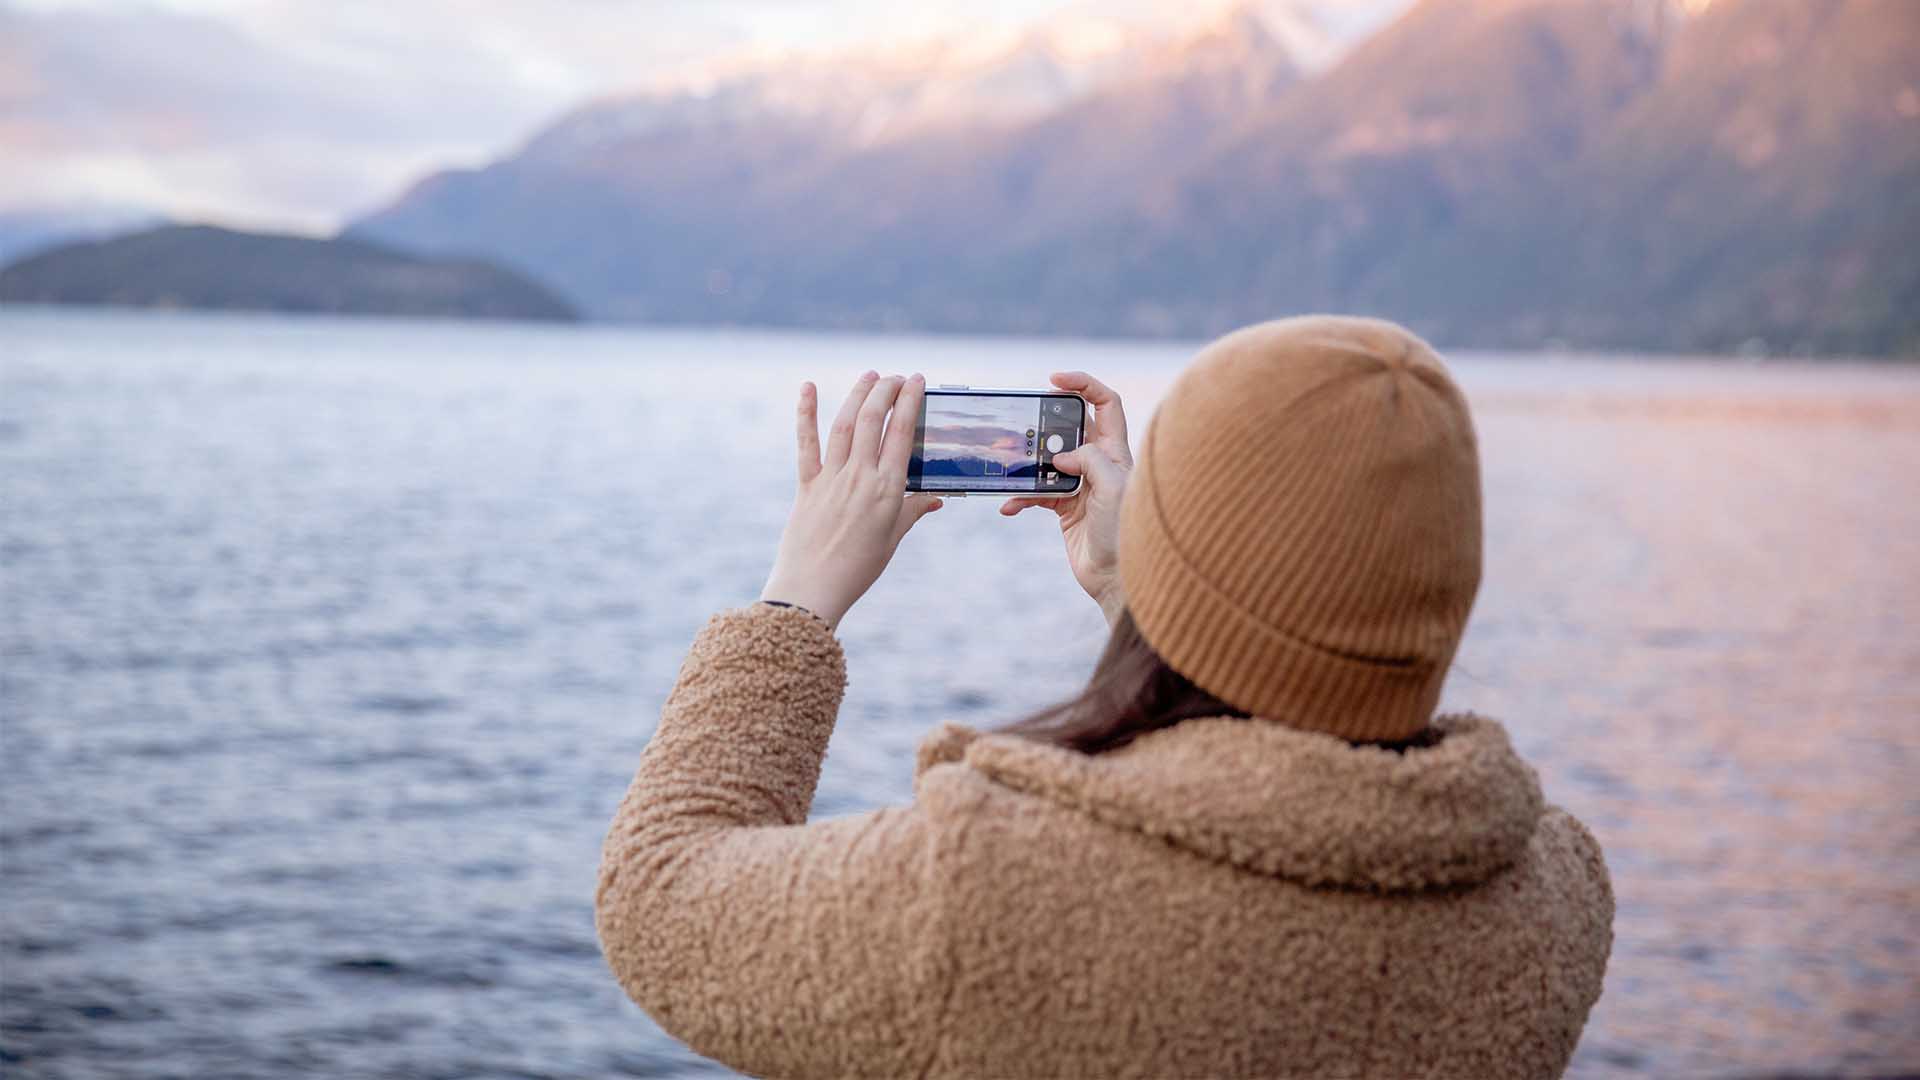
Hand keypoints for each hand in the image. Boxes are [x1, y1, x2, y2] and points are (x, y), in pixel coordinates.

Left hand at [760, 372, 942, 627]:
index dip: (910, 401)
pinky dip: (806, 413)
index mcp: (887, 491)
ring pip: (845, 424)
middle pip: (873, 420)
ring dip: (858, 395)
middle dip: (886, 390)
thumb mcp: (892, 539)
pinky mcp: (807, 485)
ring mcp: (831, 479)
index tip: (917, 381)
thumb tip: (937, 497)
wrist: (813, 589)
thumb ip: (913, 511)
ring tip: (870, 377)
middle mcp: (860, 478)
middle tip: (896, 377)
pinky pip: (806, 443)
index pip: (902, 434)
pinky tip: (808, 387)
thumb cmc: (858, 569)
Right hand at [1000, 371, 1131, 624]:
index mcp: (1116, 452)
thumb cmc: (1126, 533)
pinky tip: (1010, 507)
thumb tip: (1060, 455)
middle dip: (1044, 423)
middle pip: (1070, 428)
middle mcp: (1099, 463)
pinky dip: (1020, 498)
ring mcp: (1081, 485)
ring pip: (1047, 460)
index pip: (1105, 403)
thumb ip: (1089, 461)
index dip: (1084, 384)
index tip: (1054, 380)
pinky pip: (1037, 493)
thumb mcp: (1113, 488)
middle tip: (1023, 425)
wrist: (1117, 579)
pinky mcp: (1065, 507)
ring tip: (1007, 465)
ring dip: (1026, 464)